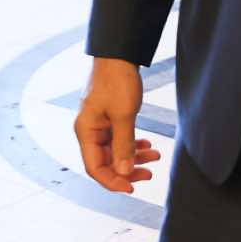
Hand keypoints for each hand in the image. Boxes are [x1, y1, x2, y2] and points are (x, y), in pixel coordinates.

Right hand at [73, 58, 160, 193]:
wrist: (119, 54)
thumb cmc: (117, 80)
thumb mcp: (123, 115)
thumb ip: (123, 146)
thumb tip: (124, 172)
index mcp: (85, 131)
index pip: (95, 168)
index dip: (113, 181)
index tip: (132, 187)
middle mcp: (89, 130)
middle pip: (105, 162)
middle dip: (127, 170)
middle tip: (149, 174)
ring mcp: (98, 124)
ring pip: (114, 151)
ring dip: (134, 156)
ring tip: (155, 156)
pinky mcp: (108, 118)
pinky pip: (118, 139)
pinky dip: (132, 144)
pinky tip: (147, 144)